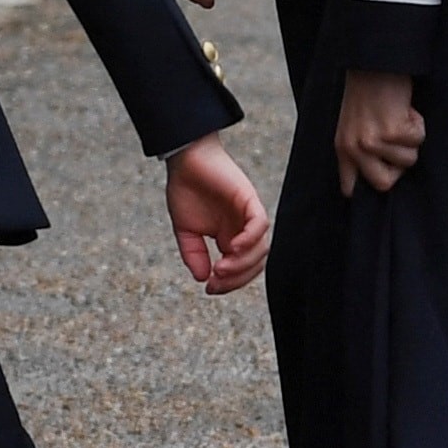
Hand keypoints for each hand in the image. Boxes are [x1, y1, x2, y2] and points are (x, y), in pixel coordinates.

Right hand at [164, 133, 270, 293]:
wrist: (185, 159)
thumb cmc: (186, 189)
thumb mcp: (186, 231)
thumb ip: (194, 255)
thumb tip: (203, 278)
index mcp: (231, 237)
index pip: (242, 269)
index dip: (229, 284)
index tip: (210, 288)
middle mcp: (244, 229)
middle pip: (255, 263)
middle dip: (237, 279)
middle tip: (216, 282)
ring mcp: (248, 215)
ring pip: (261, 248)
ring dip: (243, 264)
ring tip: (221, 267)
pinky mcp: (249, 200)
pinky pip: (260, 225)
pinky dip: (250, 240)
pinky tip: (232, 248)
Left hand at [333, 69, 422, 196]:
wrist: (375, 61)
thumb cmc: (368, 89)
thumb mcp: (354, 124)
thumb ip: (362, 150)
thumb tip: (384, 173)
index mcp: (343, 148)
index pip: (350, 187)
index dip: (370, 185)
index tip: (382, 177)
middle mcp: (354, 148)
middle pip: (384, 184)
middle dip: (399, 166)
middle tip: (399, 144)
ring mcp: (372, 141)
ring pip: (408, 160)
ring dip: (412, 139)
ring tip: (400, 116)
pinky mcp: (391, 131)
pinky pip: (418, 140)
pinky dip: (418, 123)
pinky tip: (406, 108)